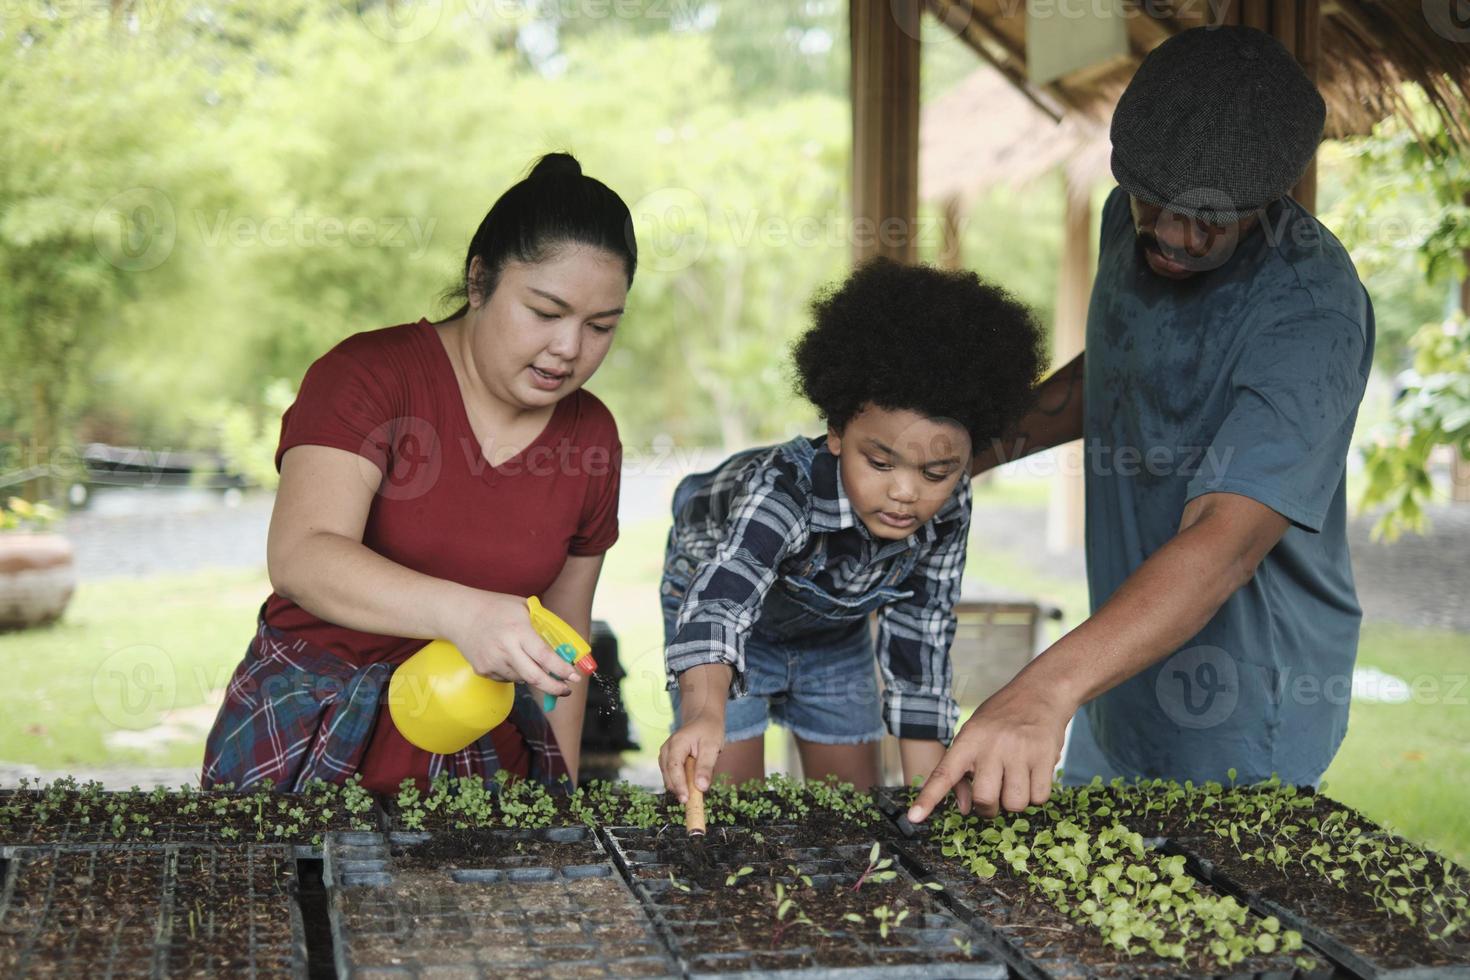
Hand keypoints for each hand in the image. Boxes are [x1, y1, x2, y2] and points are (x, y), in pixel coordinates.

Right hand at [446, 591, 578, 697]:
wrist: (460, 614)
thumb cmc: (497, 608)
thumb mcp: (525, 608)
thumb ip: (544, 625)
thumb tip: (566, 646)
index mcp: (518, 631)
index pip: (545, 656)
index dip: (563, 669)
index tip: (575, 676)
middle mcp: (505, 649)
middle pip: (535, 678)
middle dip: (554, 688)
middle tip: (566, 690)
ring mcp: (492, 662)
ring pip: (522, 679)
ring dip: (532, 675)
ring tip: (526, 656)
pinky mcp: (483, 671)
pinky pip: (507, 678)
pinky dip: (515, 672)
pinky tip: (508, 656)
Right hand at [659, 712, 723, 803]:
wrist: (703, 718)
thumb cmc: (709, 730)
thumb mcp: (712, 746)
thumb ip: (706, 766)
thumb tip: (701, 787)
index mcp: (676, 743)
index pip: (674, 767)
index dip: (679, 785)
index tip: (686, 799)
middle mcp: (666, 749)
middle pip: (669, 775)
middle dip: (679, 790)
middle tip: (692, 804)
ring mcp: (665, 755)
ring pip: (669, 778)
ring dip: (680, 787)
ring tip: (695, 794)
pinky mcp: (668, 761)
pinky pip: (672, 776)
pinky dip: (680, 783)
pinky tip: (691, 786)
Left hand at [906, 678, 1072, 823]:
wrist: (1040, 691)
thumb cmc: (1002, 718)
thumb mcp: (975, 732)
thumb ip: (964, 767)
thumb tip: (964, 808)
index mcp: (969, 739)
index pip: (943, 773)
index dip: (928, 798)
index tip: (914, 817)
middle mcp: (992, 746)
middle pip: (985, 799)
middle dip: (989, 808)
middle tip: (994, 796)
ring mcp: (1020, 751)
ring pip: (1015, 804)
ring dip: (1016, 801)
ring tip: (1016, 781)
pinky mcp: (1045, 757)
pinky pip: (1039, 797)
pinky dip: (1037, 794)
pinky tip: (1034, 776)